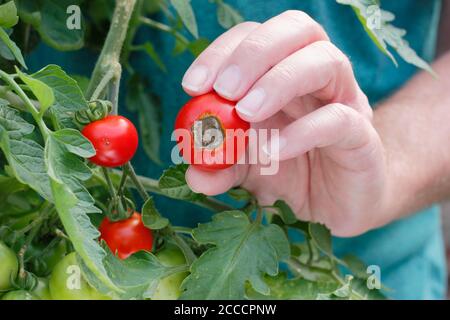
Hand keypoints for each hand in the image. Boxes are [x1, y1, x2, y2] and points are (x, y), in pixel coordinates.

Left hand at [181, 11, 386, 236]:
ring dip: (279, 81)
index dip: (222, 52)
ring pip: (326, 61)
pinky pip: (337, 120)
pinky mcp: (363, 137)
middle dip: (253, 53)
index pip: (255, 37)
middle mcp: (319, 78)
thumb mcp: (247, 171)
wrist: (337, 210)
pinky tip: (271, 151)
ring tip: (246, 113)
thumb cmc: (292, 177)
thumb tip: (194, 173)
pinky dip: (300, 132)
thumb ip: (221, 167)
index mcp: (285, 74)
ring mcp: (346, 102)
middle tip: (224, 90)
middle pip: (296, 30)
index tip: (193, 86)